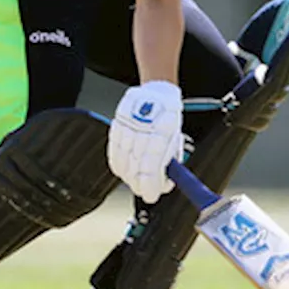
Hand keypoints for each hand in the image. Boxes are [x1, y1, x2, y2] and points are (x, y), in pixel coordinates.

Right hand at [107, 81, 184, 203]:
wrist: (155, 92)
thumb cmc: (167, 116)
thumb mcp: (174, 137)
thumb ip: (168, 160)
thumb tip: (165, 183)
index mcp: (161, 132)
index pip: (150, 167)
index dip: (150, 186)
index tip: (152, 195)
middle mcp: (141, 130)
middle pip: (134, 168)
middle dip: (140, 185)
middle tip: (146, 190)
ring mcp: (127, 128)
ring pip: (122, 162)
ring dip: (129, 177)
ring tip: (136, 181)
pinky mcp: (117, 126)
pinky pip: (113, 152)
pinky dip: (118, 165)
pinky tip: (123, 170)